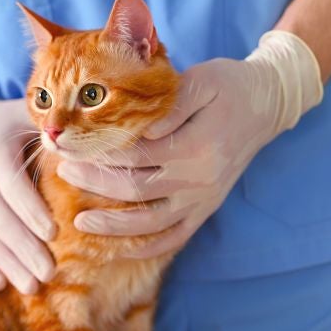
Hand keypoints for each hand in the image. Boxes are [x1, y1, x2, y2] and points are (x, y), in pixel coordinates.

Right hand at [0, 67, 55, 293]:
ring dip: (7, 265)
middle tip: (50, 274)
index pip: (13, 188)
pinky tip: (0, 283)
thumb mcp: (19, 114)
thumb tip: (83, 140)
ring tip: (32, 287)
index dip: (32, 212)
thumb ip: (50, 127)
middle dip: (25, 250)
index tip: (54, 234)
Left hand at [56, 31, 322, 257]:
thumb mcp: (201, 81)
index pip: (135, 156)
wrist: (267, 104)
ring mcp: (203, 198)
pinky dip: (148, 247)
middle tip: (63, 172)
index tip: (72, 147)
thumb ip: (170, 106)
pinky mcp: (206, 208)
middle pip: (135, 189)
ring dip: (113, 225)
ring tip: (80, 221)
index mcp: (195, 145)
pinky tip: (120, 249)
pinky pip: (175, 237)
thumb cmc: (229, 86)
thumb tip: (138, 130)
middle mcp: (199, 178)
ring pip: (151, 223)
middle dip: (94, 184)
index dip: (99, 154)